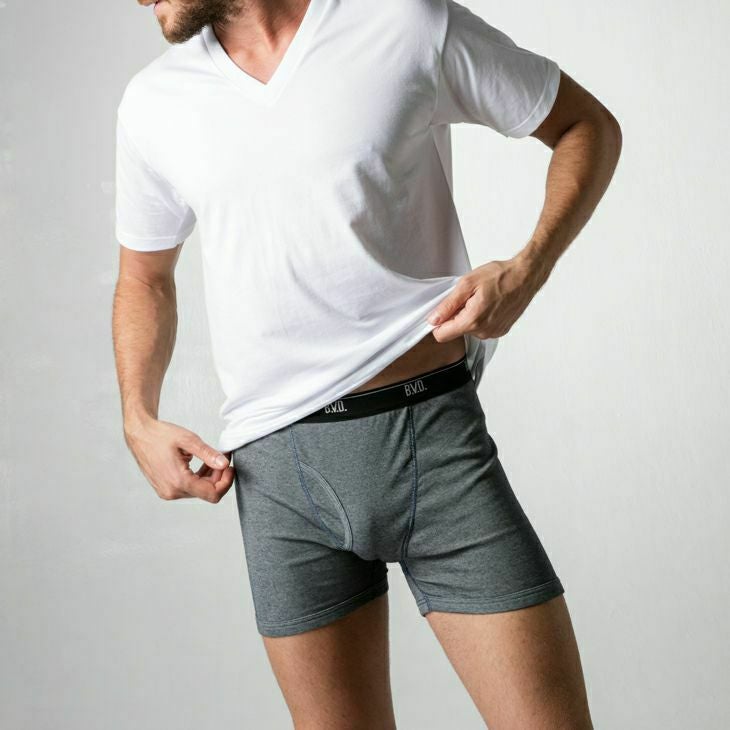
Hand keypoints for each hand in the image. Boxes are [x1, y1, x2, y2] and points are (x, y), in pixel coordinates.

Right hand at [124, 417, 234, 502]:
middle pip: (206, 493)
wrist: (139, 434)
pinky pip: (188, 488)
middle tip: (222, 458)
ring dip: (209, 477)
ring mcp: (167, 492)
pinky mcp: (165, 489)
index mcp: (178, 482)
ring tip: (211, 459)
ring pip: (198, 491)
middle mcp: (172, 492)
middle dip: (218, 477)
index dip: (226, 482)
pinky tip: (200, 463)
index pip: (212, 494)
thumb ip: (208, 454)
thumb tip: (224, 464)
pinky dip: (198, 477)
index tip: (230, 467)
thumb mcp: (188, 440)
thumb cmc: (160, 435)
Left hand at [426, 254, 548, 342]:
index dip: (438, 323)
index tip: (442, 311)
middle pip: (456, 331)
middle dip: (456, 315)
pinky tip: (489, 304)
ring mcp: (493, 332)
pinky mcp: (500, 330)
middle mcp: (484, 331)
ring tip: (481, 299)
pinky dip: (481, 318)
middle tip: (468, 298)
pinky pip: (482, 329)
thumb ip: (448, 304)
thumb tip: (433, 319)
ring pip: (469, 330)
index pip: (442, 335)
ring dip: (469, 316)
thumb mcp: (467, 284)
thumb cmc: (501, 276)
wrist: (525, 276)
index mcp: (473, 321)